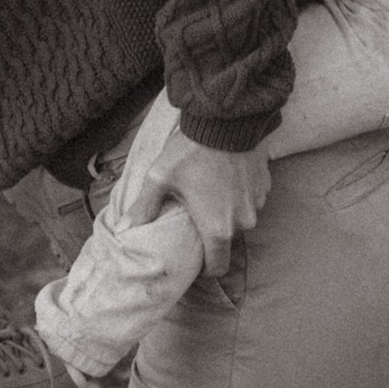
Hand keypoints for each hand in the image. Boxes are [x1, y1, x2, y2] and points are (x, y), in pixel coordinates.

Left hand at [126, 120, 271, 272]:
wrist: (226, 119)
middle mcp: (242, 222)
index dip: (206, 268)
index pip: (218, 267)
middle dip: (214, 231)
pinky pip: (251, 198)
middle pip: (228, 239)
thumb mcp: (160, 178)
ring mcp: (257, 203)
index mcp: (217, 229)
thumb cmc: (190, 151)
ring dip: (228, 210)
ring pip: (241, 217)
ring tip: (211, 189)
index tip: (195, 258)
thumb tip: (122, 230)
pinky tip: (226, 175)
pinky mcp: (265, 185)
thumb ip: (144, 208)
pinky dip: (240, 193)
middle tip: (197, 212)